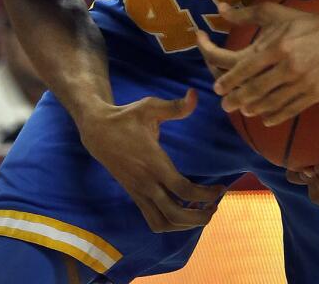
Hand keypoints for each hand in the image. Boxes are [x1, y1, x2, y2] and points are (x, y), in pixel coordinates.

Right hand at [76, 89, 225, 232]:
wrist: (97, 131)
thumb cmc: (127, 117)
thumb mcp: (150, 106)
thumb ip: (175, 106)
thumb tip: (194, 94)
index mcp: (154, 162)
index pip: (183, 189)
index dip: (205, 194)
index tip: (221, 189)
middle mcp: (146, 182)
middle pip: (174, 214)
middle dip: (198, 216)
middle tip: (215, 207)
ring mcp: (138, 191)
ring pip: (162, 223)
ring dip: (183, 224)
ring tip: (201, 212)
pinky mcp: (133, 194)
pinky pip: (152, 219)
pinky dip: (169, 222)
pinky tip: (183, 209)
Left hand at [193, 4, 318, 124]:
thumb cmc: (309, 22)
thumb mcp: (278, 13)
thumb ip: (247, 14)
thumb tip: (219, 10)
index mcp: (279, 46)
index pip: (246, 69)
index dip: (229, 81)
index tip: (218, 88)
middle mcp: (290, 66)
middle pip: (255, 89)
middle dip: (236, 99)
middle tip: (225, 105)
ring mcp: (304, 82)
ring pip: (271, 102)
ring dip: (253, 109)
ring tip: (244, 110)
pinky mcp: (316, 93)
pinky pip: (290, 110)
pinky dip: (275, 116)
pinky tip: (265, 117)